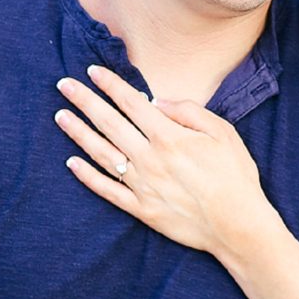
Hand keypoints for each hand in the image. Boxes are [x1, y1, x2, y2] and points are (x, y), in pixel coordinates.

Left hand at [55, 65, 272, 260]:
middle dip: (85, 101)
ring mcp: (142, 185)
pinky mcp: (141, 209)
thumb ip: (189, 112)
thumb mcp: (223, 133)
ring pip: (102, 153)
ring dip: (78, 132)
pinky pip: (107, 190)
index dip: (111, 85)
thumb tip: (157, 101)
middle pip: (109, 123)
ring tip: (60, 116)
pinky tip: (71, 162)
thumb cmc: (236, 176)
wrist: (238, 227)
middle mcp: (149, 158)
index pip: (132, 102)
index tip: (93, 71)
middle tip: (63, 84)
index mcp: (169, 136)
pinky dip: (87, 176)